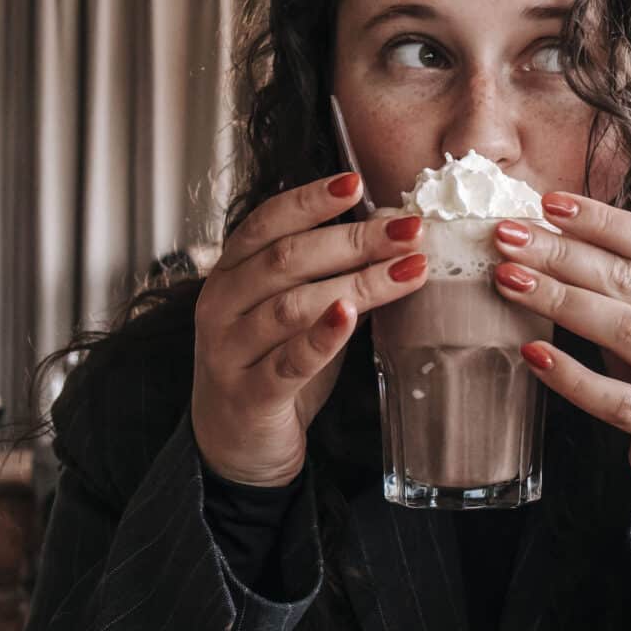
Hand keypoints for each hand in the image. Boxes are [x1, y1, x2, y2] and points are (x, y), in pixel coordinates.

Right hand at [191, 172, 428, 487]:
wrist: (235, 447)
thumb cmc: (272, 367)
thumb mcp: (297, 313)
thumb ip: (332, 277)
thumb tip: (396, 236)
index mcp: (230, 273)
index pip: (266, 222)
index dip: (311, 199)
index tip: (358, 182)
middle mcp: (221, 304)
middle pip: (287, 258)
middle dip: (354, 239)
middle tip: (410, 229)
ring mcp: (229, 350)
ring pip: (293, 305)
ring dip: (358, 283)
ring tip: (409, 269)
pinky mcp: (248, 394)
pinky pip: (288, 361)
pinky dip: (322, 336)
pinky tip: (351, 315)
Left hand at [492, 193, 630, 519]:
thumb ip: (623, 288)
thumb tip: (546, 240)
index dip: (602, 220)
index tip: (548, 202)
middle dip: (563, 254)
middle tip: (507, 237)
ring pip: (627, 330)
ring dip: (562, 300)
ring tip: (510, 281)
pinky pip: (617, 400)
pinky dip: (572, 376)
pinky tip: (532, 355)